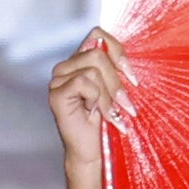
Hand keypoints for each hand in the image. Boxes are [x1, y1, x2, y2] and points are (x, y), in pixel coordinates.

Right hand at [47, 31, 129, 176]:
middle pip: (98, 53)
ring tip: (111, 114)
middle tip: (126, 106)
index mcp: (80, 61)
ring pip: (93, 69)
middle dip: (117, 82)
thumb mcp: (116, 91)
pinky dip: (96, 98)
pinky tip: (94, 113)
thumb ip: (116, 69)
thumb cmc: (105, 123)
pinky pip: (84, 81)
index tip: (132, 77)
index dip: (118, 51)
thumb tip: (126, 56)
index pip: (97, 36)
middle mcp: (66, 67)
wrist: (92, 152)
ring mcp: (58, 79)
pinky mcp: (56, 93)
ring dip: (108, 96)